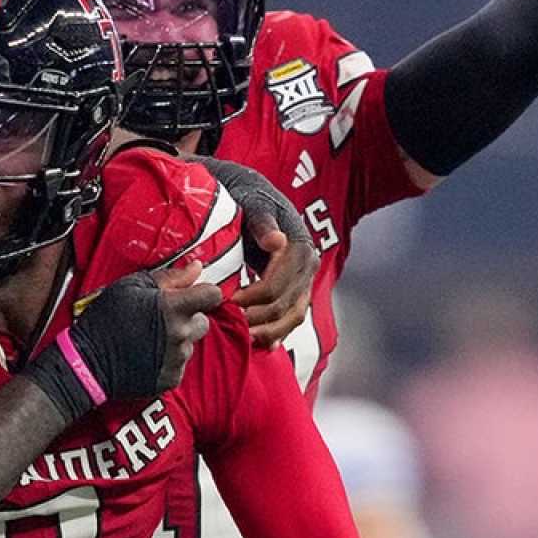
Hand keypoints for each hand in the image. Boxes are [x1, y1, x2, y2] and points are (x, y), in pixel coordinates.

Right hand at [24, 262, 218, 419]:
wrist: (87, 362)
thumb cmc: (105, 321)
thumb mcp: (131, 286)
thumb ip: (170, 277)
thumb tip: (195, 268)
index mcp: (174, 308)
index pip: (213, 295)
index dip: (204, 293)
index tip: (191, 295)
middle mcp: (180, 334)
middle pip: (203, 320)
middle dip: (187, 317)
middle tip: (160, 318)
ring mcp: (177, 359)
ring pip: (189, 343)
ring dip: (176, 338)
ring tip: (148, 337)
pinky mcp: (171, 378)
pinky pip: (179, 364)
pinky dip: (168, 358)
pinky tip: (147, 353)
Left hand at [184, 155, 319, 348]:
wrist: (253, 193)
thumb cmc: (248, 197)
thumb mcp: (252, 203)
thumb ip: (261, 222)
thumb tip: (276, 241)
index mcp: (301, 246)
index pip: (277, 285)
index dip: (252, 298)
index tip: (227, 303)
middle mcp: (309, 265)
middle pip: (286, 304)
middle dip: (258, 318)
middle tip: (230, 326)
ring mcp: (306, 278)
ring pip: (294, 315)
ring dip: (270, 331)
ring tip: (245, 340)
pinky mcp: (298, 288)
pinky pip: (293, 315)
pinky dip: (279, 331)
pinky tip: (263, 345)